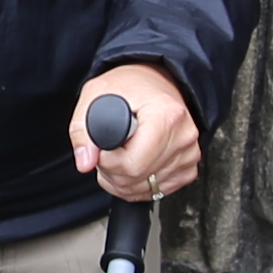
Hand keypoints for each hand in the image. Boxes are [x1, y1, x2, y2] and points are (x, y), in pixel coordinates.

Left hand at [73, 61, 198, 200]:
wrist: (156, 81)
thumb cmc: (129, 85)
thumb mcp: (95, 94)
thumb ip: (83, 130)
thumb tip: (85, 162)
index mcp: (166, 116)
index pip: (132, 164)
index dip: (107, 162)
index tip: (101, 147)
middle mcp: (183, 136)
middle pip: (137, 178)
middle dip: (112, 172)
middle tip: (107, 151)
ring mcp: (189, 154)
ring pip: (146, 189)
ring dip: (123, 180)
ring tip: (119, 154)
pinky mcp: (189, 167)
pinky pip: (158, 191)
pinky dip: (139, 185)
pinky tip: (133, 165)